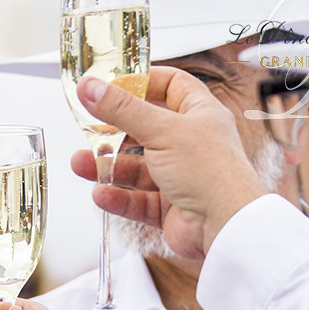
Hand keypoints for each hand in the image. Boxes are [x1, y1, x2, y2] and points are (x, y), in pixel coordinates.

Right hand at [70, 67, 266, 257]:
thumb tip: (91, 87)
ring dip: (108, 167)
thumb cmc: (213, 174)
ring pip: (136, 168)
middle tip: (89, 128)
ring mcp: (181, 176)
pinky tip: (101, 193)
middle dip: (114, 131)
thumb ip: (121, 109)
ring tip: (82, 164)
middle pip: (145, 129)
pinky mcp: (171, 207)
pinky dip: (118, 197)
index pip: (171, 86)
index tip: (113, 85)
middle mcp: (191, 144)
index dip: (143, 82)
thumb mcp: (161, 130)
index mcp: (200, 115)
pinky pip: (137, 199)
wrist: (226, 227)